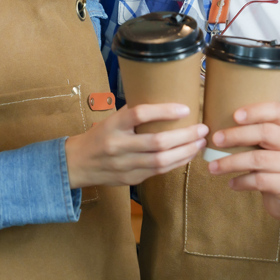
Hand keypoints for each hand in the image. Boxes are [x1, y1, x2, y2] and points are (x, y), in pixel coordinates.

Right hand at [65, 103, 206, 187]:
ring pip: (161, 161)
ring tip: (200, 143)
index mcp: (113, 125)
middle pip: (156, 142)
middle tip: (202, 129)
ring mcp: (124, 164)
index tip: (185, 108)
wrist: (78, 163)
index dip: (164, 111)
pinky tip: (188, 155)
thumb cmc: (101, 135)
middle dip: (184, 136)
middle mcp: (118, 145)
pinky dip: (176, 163)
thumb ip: (134, 113)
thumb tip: (166, 101)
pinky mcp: (131, 179)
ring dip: (185, 152)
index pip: (139, 114)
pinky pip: (159, 171)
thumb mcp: (112, 119)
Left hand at [207, 102, 279, 225]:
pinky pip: (260, 181)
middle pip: (266, 133)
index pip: (278, 111)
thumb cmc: (277, 165)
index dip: (256, 110)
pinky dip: (241, 182)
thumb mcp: (275, 145)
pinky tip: (231, 183)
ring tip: (213, 167)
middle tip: (216, 139)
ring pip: (258, 159)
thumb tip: (220, 125)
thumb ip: (258, 134)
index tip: (234, 115)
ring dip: (231, 162)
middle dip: (237, 135)